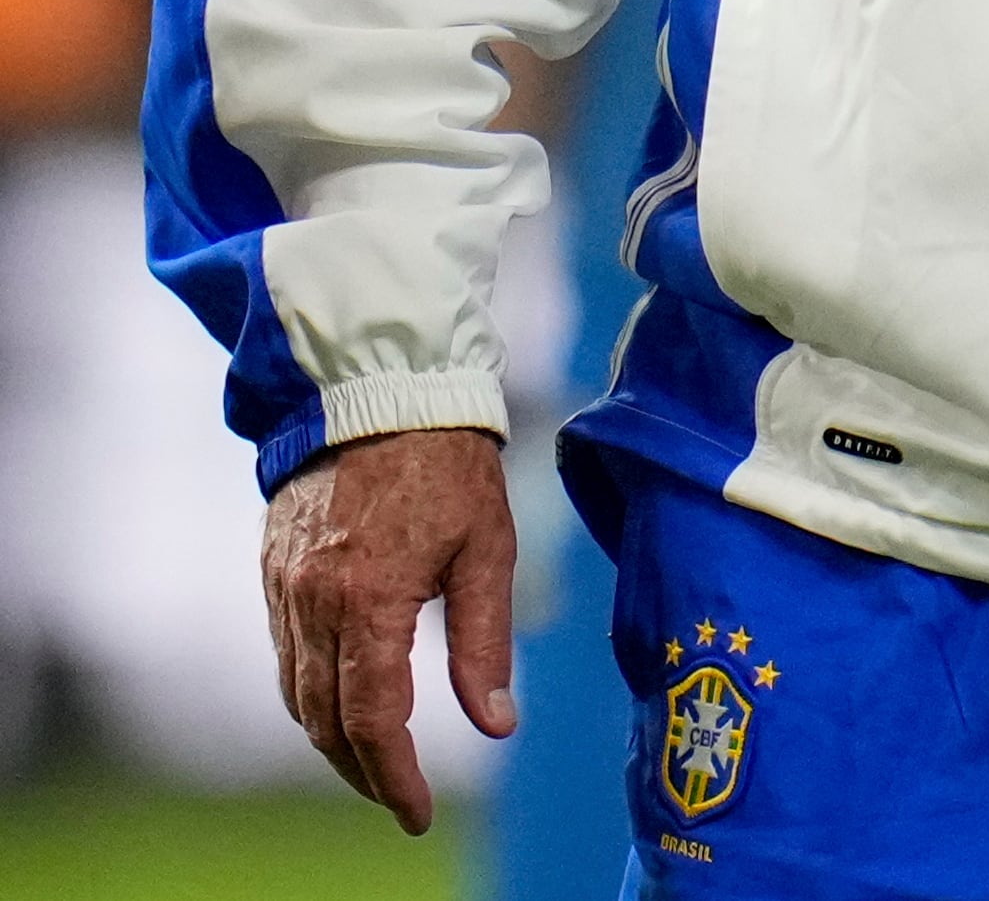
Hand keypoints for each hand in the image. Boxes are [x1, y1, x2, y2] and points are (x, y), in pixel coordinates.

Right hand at [261, 426, 517, 833]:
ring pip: (297, 696)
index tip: (415, 815)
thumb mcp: (488, 551)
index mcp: (369, 600)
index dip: (393, 777)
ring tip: (377, 763)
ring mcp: (282, 590)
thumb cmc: (449, 467)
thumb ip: (484, 643)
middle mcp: (312, 604)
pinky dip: (311, 694)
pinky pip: (284, 656)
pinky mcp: (271, 573)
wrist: (379, 393)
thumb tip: (496, 724)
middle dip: (362, 771)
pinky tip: (345, 703)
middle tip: (399, 799)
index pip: (372, 721)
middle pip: (324, 722)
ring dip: (332, 740)